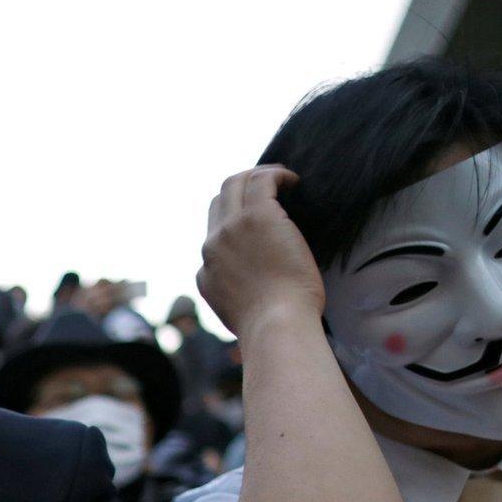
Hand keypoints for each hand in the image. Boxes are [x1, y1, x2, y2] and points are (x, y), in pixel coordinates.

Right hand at [197, 165, 323, 336]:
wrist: (276, 325)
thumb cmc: (271, 326)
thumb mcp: (237, 314)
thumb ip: (234, 292)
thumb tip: (246, 278)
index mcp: (207, 269)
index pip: (214, 231)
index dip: (235, 216)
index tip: (257, 216)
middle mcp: (213, 244)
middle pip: (219, 199)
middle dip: (242, 188)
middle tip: (270, 189)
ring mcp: (232, 228)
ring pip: (236, 182)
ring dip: (259, 175)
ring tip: (283, 180)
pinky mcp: (258, 216)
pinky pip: (263, 180)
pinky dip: (277, 175)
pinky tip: (294, 181)